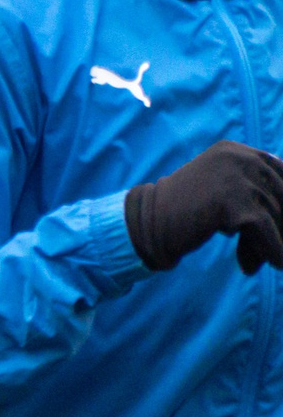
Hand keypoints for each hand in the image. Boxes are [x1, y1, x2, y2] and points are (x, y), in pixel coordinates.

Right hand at [125, 141, 282, 272]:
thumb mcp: (221, 190)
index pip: (281, 174)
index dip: (282, 202)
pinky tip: (268, 265)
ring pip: (275, 217)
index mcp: (237, 151)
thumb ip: (252, 189)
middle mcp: (240, 158)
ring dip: (272, 243)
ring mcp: (237, 178)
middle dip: (278, 226)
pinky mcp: (234, 203)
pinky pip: (265, 232)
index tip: (279, 224)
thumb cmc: (185, 211)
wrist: (147, 222)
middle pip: (281, 197)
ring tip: (262, 261)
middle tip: (272, 249)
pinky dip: (272, 251)